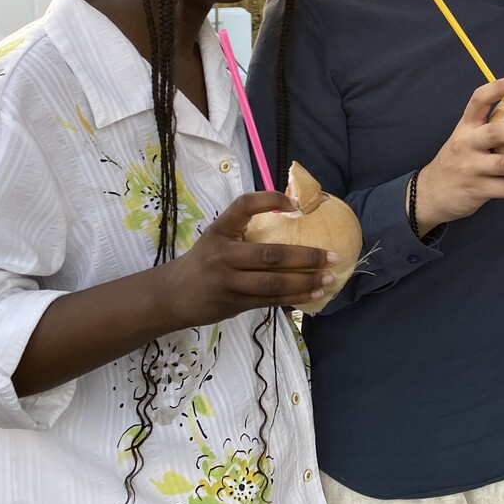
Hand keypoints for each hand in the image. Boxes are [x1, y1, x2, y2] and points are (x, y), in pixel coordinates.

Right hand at [163, 190, 338, 322]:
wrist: (170, 296)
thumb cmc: (204, 261)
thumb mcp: (218, 237)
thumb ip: (246, 229)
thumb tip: (293, 215)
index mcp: (220, 230)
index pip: (243, 206)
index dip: (269, 200)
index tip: (295, 204)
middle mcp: (224, 254)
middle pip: (270, 254)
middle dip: (306, 256)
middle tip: (333, 255)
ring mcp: (229, 281)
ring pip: (273, 283)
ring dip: (305, 281)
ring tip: (330, 278)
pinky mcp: (234, 303)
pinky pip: (269, 300)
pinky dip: (294, 297)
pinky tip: (314, 294)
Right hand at [415, 76, 503, 229]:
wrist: (430, 194)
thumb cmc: (458, 162)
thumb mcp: (466, 140)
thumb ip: (491, 130)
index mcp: (466, 126)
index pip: (479, 99)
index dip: (501, 87)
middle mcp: (466, 143)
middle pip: (496, 133)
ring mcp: (470, 167)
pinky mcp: (477, 190)